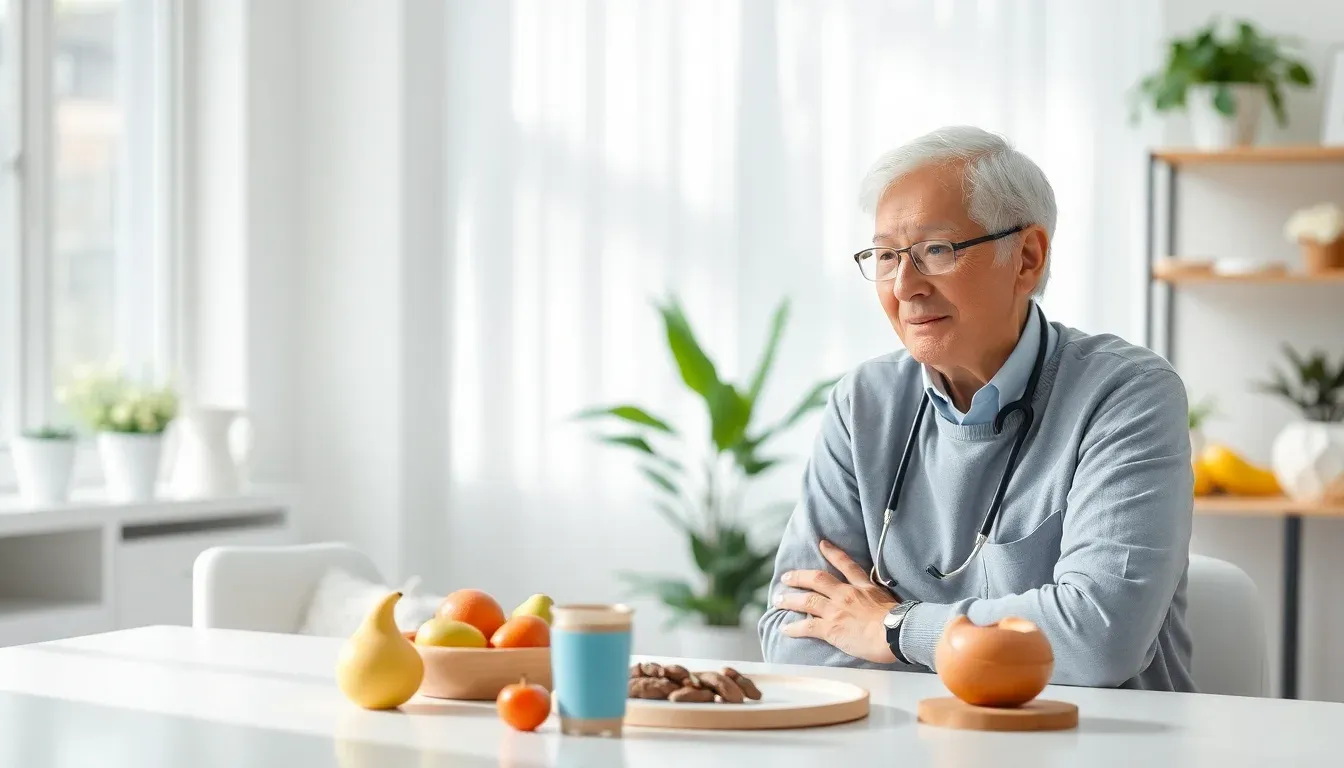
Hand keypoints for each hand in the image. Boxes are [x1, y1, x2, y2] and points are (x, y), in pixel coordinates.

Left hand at [775, 540, 899, 662]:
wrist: (896, 632)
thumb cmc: (901, 620)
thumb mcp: (892, 600)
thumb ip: (880, 597)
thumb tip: (882, 600)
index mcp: (863, 587)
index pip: (846, 565)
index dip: (833, 553)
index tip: (822, 544)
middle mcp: (846, 594)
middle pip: (817, 579)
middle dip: (799, 577)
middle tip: (786, 577)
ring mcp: (836, 610)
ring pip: (807, 600)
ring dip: (790, 600)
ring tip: (778, 600)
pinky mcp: (831, 628)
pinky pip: (807, 626)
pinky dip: (794, 628)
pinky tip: (784, 628)